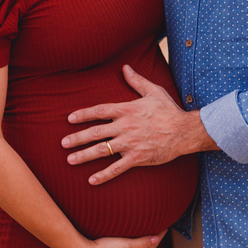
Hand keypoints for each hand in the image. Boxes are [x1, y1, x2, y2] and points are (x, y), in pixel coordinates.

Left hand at [61, 65, 215, 184]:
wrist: (184, 131)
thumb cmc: (169, 110)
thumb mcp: (153, 91)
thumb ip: (136, 81)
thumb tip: (125, 67)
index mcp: (127, 110)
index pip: (99, 111)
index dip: (83, 114)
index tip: (69, 118)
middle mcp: (125, 126)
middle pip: (95, 132)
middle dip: (77, 137)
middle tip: (63, 143)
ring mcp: (130, 143)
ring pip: (102, 150)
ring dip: (84, 155)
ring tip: (70, 160)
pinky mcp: (137, 158)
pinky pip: (117, 168)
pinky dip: (104, 175)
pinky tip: (91, 180)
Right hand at [67, 232, 165, 247]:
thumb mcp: (126, 245)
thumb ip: (142, 243)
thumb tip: (156, 239)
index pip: (151, 246)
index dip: (159, 236)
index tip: (166, 226)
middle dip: (152, 240)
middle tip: (159, 229)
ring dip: (142, 242)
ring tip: (146, 233)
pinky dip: (132, 244)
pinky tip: (128, 240)